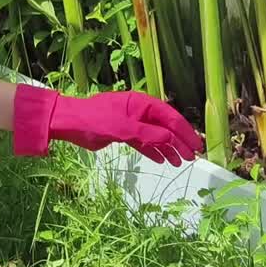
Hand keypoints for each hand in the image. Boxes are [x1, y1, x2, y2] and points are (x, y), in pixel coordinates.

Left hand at [12, 85, 203, 164]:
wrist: (69, 123)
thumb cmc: (94, 119)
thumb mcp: (122, 128)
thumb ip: (147, 135)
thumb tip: (170, 140)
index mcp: (142, 103)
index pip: (170, 117)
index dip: (185, 132)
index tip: (196, 146)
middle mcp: (140, 111)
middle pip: (165, 127)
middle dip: (179, 142)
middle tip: (192, 158)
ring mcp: (132, 123)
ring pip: (155, 136)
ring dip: (168, 148)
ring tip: (179, 163)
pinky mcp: (123, 133)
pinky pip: (143, 142)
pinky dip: (153, 151)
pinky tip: (161, 160)